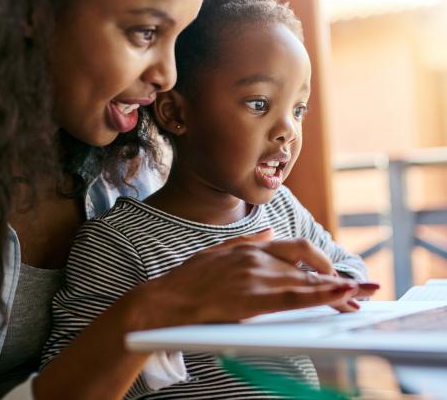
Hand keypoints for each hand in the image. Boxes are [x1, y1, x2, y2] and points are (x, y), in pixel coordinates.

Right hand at [130, 235, 363, 328]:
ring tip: (361, 299)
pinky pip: (296, 295)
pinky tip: (342, 296)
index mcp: (252, 247)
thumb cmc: (191, 278)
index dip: (322, 261)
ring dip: (338, 290)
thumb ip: (248, 240)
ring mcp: (257, 276)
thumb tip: (271, 232)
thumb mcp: (219, 249)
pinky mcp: (254, 297)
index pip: (298, 248)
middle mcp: (259, 258)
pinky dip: (323, 294)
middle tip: (361, 291)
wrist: (170, 299)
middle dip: (338, 279)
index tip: (339, 274)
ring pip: (308, 280)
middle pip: (310, 264)